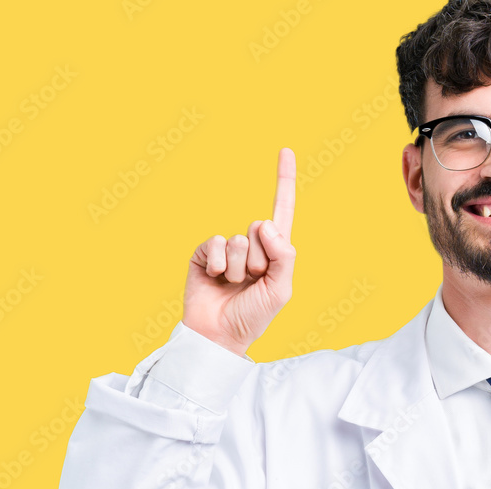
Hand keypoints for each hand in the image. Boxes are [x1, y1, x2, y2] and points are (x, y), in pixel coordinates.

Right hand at [182, 148, 296, 356]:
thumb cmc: (253, 316)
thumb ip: (284, 256)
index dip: (284, 181)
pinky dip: (219, 264)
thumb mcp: (280, 290)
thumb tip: (265, 223)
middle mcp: (252, 245)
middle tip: (252, 282)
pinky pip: (216, 243)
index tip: (285, 149)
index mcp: (275, 252)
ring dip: (239, 268)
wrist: (219, 336)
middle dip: (260, 259)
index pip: (281, 211)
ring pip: (239, 240)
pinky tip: (216, 279)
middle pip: (261, 228)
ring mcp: (227, 249)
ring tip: (233, 286)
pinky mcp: (205, 253)